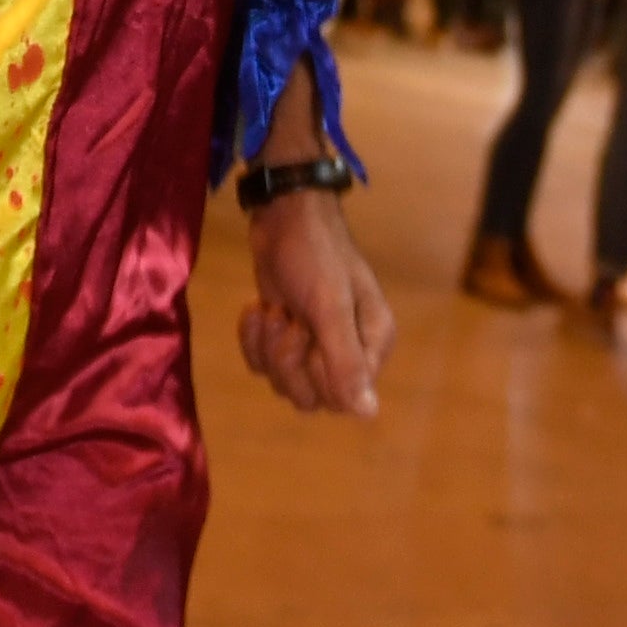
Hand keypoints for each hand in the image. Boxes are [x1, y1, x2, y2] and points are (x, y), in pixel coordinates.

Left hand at [237, 186, 390, 417]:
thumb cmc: (313, 252)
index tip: (311, 338)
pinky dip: (253, 339)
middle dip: (288, 360)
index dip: (319, 375)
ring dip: (268, 346)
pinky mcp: (285, 333)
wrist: (281, 211)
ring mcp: (315, 343)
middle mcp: (349, 348)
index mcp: (373, 343)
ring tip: (274, 309)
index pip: (345, 398)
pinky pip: (263, 365)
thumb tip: (368, 415)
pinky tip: (258, 306)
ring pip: (285, 382)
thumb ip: (346, 361)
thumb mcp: (329, 306)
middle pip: (313, 397)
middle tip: (288, 320)